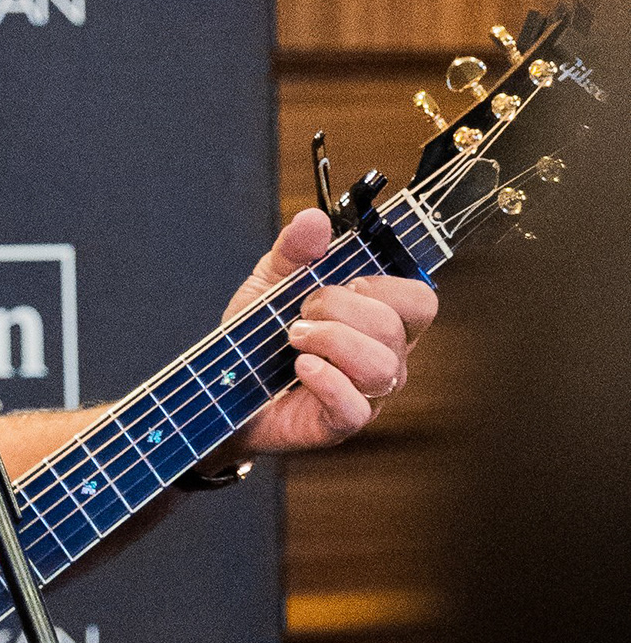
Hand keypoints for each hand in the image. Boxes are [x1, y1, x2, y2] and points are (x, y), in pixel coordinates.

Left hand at [223, 208, 437, 454]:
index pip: (420, 300)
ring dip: (332, 342)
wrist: (222, 386)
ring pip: (381, 367)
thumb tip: (314, 219)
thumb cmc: (258, 336)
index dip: (384, 285)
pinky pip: (356, 406)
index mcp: (380, 318)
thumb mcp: (271, 281)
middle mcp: (384, 357)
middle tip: (302, 312)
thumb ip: (295, 250)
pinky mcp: (341, 423)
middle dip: (341, 309)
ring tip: (294, 338)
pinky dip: (326, 380)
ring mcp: (368, 394)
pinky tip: (300, 367)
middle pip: (394, 328)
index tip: (343, 281)